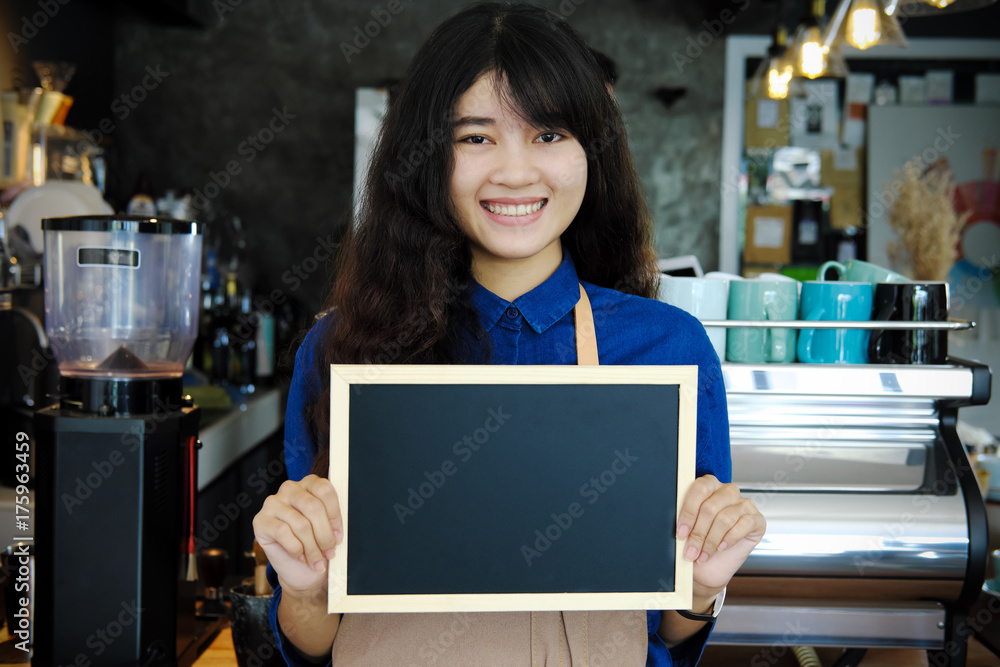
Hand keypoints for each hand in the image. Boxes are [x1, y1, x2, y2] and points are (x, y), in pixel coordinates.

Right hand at [252, 474, 342, 596]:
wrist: (298, 569)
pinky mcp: (261, 520)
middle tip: (330, 552)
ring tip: (317, 560)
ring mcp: (273, 503)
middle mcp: (290, 489)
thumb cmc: (316, 545)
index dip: (335, 516)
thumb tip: (340, 526)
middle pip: (313, 507)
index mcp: (309, 484)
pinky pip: (283, 533)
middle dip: (324, 535)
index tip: (339, 536)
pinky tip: (300, 556)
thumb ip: (333, 520)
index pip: (325, 491)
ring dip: (312, 548)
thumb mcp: (328, 529)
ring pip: (301, 524)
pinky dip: (296, 549)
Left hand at [676, 475, 764, 599]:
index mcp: (709, 485)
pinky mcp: (757, 519)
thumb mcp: (688, 531)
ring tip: (703, 555)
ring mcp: (744, 504)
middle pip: (711, 507)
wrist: (712, 567)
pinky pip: (744, 524)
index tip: (681, 533)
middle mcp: (727, 491)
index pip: (698, 490)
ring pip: (725, 518)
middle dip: (698, 533)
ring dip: (711, 541)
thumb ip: (684, 521)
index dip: (688, 513)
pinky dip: (730, 538)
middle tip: (690, 551)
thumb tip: (677, 524)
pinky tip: (721, 548)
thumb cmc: (698, 545)